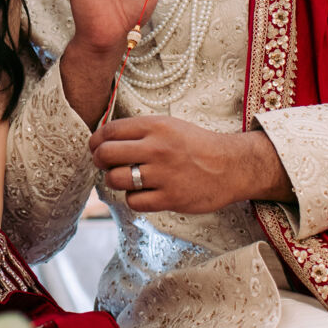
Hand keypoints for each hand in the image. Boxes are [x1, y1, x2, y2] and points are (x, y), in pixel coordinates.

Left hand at [90, 117, 293, 213]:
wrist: (232, 166)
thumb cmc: (197, 145)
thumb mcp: (170, 125)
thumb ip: (141, 130)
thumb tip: (105, 139)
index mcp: (155, 126)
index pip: (110, 131)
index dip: (96, 141)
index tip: (95, 147)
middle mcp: (157, 149)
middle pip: (105, 155)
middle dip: (99, 161)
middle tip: (105, 164)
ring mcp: (163, 175)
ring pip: (116, 180)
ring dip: (115, 181)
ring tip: (125, 179)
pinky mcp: (170, 198)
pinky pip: (134, 202)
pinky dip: (134, 199)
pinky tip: (144, 193)